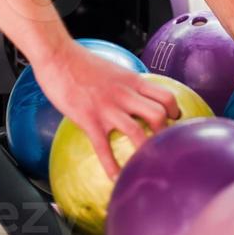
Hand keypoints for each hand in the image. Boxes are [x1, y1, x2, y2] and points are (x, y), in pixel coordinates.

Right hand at [32, 40, 179, 179]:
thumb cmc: (83, 62)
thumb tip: (135, 97)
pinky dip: (111, 166)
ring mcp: (107, 108)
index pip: (165, 96)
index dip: (174, 112)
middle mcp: (125, 94)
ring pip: (137, 132)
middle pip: (158, 115)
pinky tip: (115, 178)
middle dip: (164, 134)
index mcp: (132, 81)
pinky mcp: (89, 119)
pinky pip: (103, 148)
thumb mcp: (114, 69)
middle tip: (161, 146)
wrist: (59, 57)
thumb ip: (127, 84)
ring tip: (144, 164)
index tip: (173, 122)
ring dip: (143, 151)